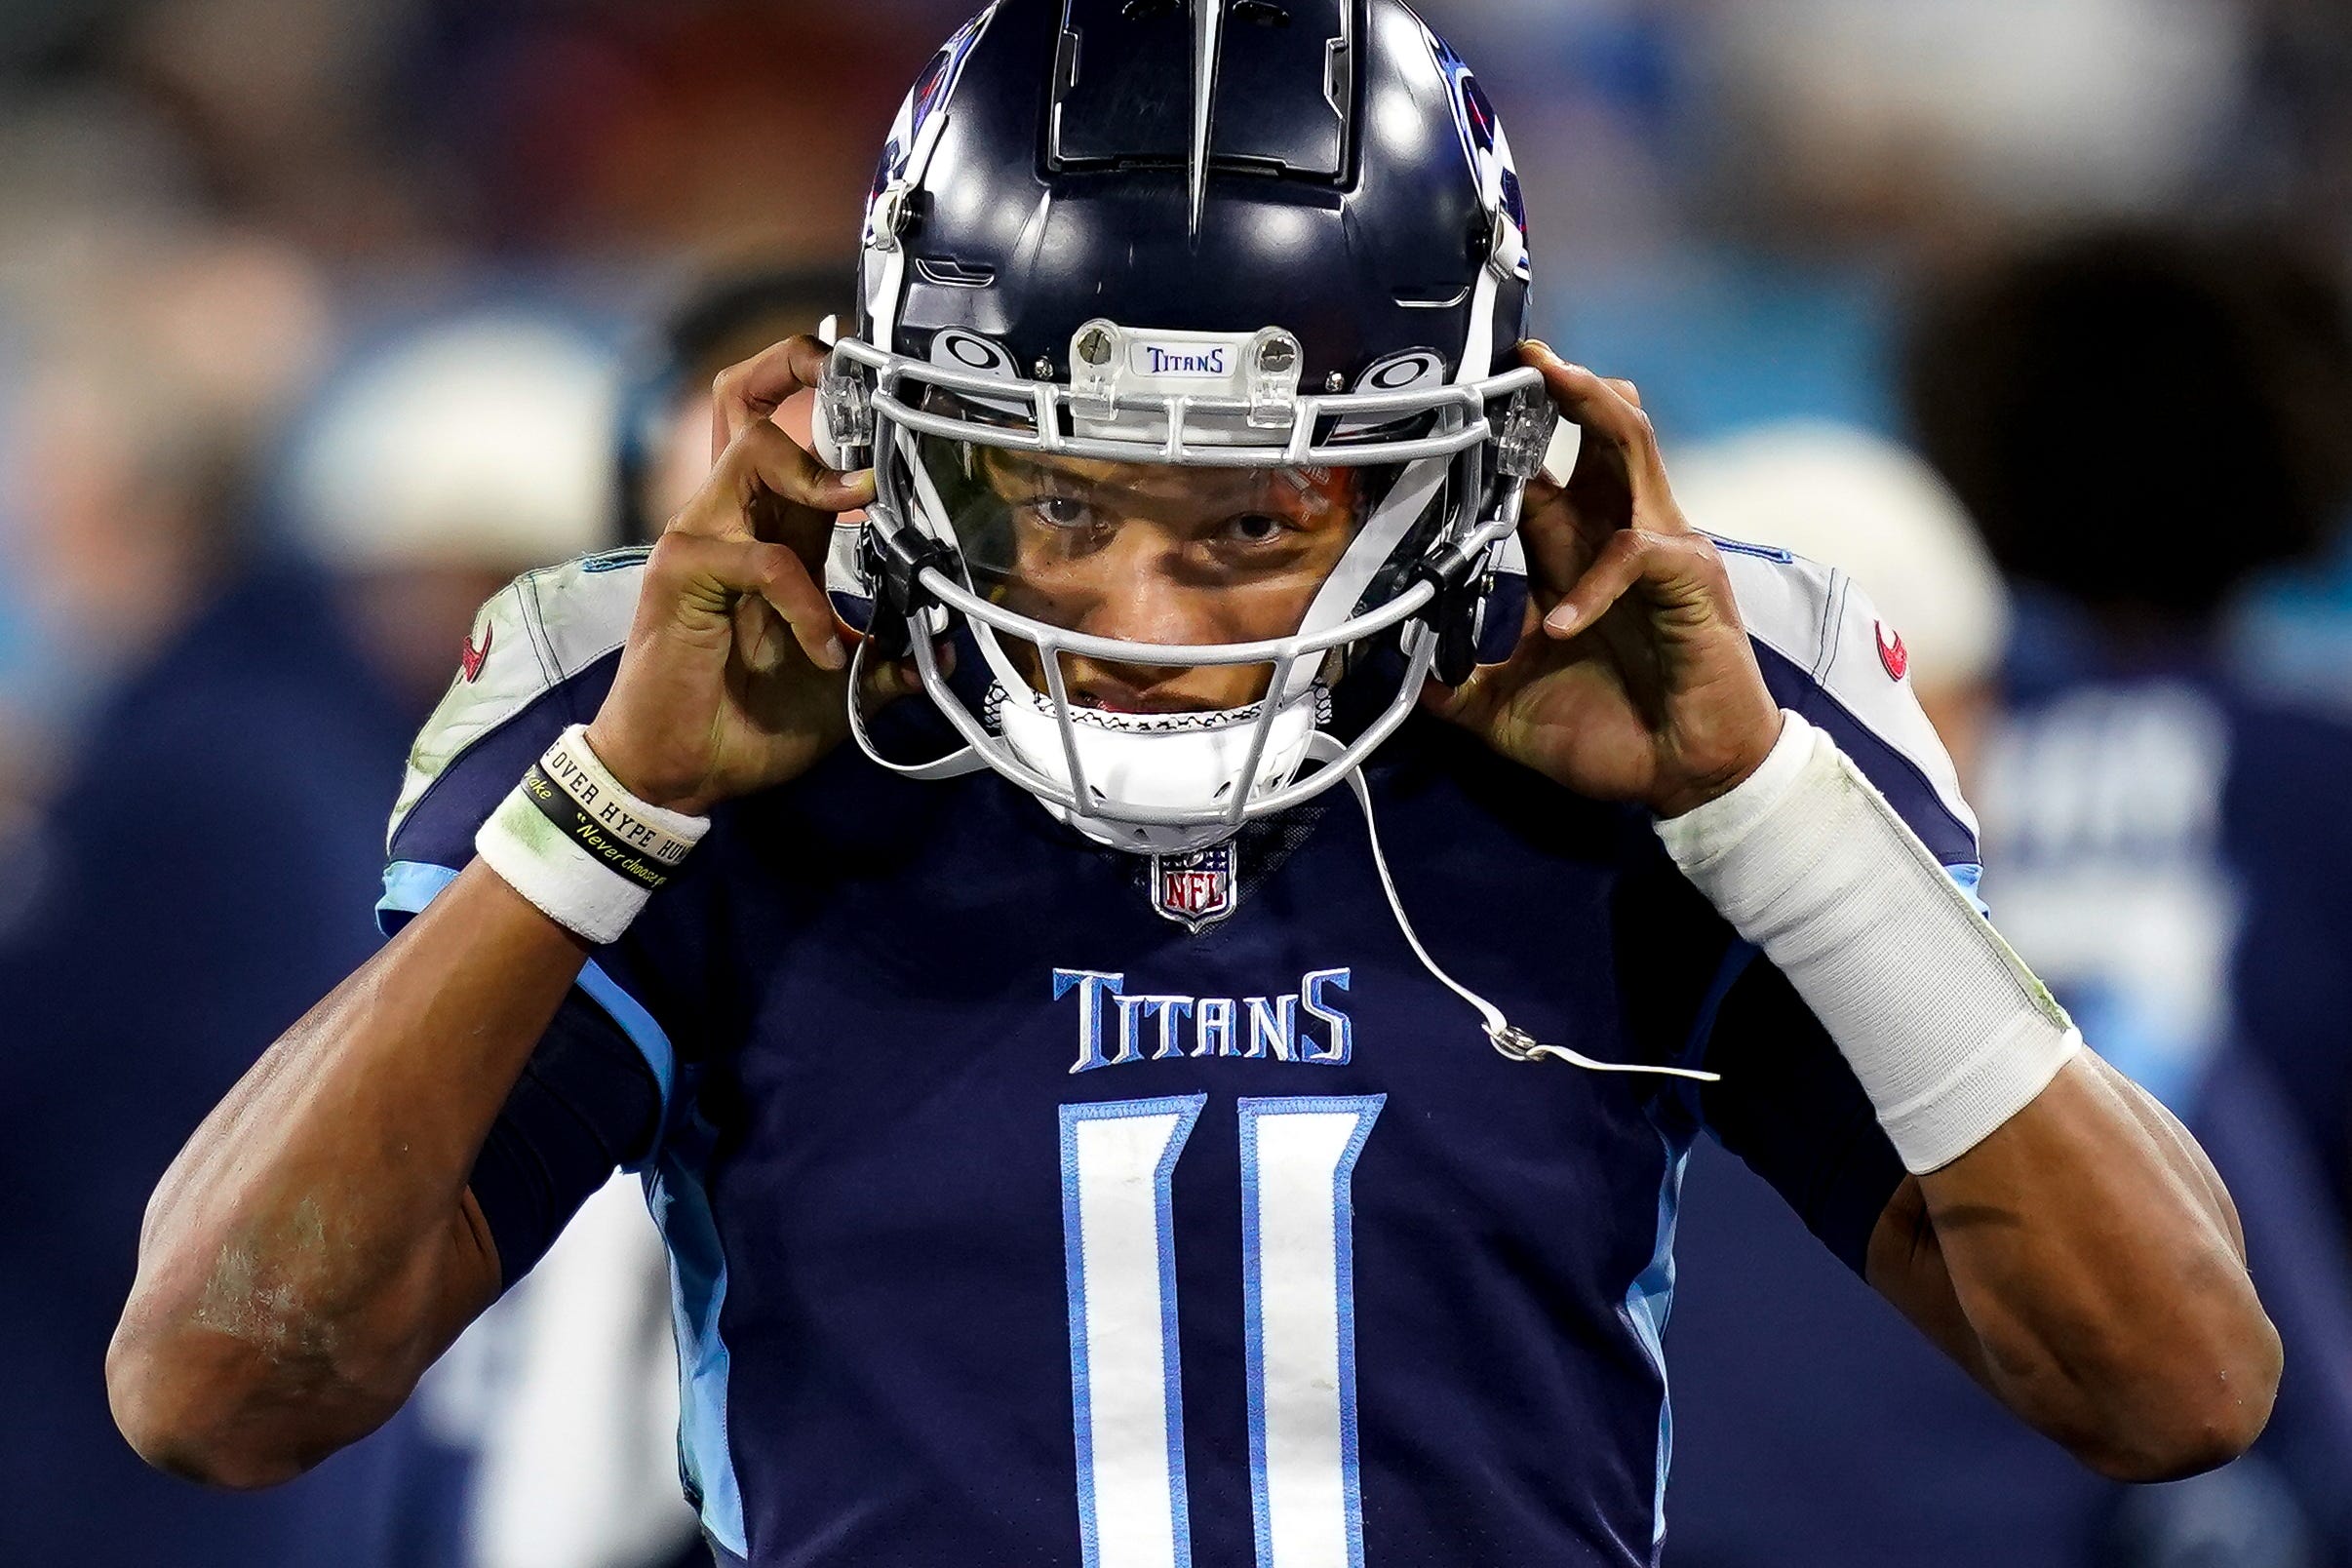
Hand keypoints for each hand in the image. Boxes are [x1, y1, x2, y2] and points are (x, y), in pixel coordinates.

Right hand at [586, 336, 913, 813]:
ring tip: (862, 507)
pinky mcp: (682, 571)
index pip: (787, 431)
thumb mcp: (842, 689)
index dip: (829, 394)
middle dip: (799, 369)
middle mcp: (733, 519)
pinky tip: (825, 651)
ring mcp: (701, 537)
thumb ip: (888, 660)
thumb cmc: (746, 723)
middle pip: (743, 396)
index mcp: (772, 531)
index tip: (887, 390)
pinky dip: (808, 602)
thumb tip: (945, 648)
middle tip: (858, 381)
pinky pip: (763, 558)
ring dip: (818, 476)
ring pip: (752, 447)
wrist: (680, 774)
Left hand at [1421, 342, 1782, 817]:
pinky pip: (1637, 553)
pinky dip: (1595, 584)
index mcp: (1573, 555)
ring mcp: (1658, 549)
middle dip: (1561, 384)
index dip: (1504, 436)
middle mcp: (1614, 536)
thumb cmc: (1614, 735)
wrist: (1686, 779)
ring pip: (1633, 447)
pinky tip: (1565, 626)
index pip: (1538, 474)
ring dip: (1594, 409)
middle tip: (1519, 352)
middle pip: (1598, 430)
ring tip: (1556, 380)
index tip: (1459, 400)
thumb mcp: (1508, 712)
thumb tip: (1398, 678)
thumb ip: (1458, 686)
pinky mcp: (1689, 579)